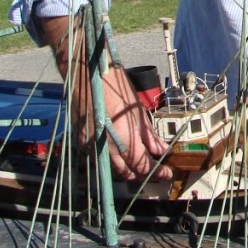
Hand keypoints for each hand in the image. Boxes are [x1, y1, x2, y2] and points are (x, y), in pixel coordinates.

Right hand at [41, 15, 171, 180]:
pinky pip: (100, 159)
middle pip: (126, 173)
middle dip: (141, 173)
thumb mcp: (138, 110)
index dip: (157, 172)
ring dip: (126, 168)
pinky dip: (112, 159)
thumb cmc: (114, 87)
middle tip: (154, 168)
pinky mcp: (82, 142)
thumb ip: (149, 135)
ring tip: (139, 159)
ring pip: (112, 169)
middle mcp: (106, 148)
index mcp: (123, 139)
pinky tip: (120, 151)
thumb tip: (161, 150)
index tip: (166, 173)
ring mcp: (91, 146)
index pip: (142, 167)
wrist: (86, 73)